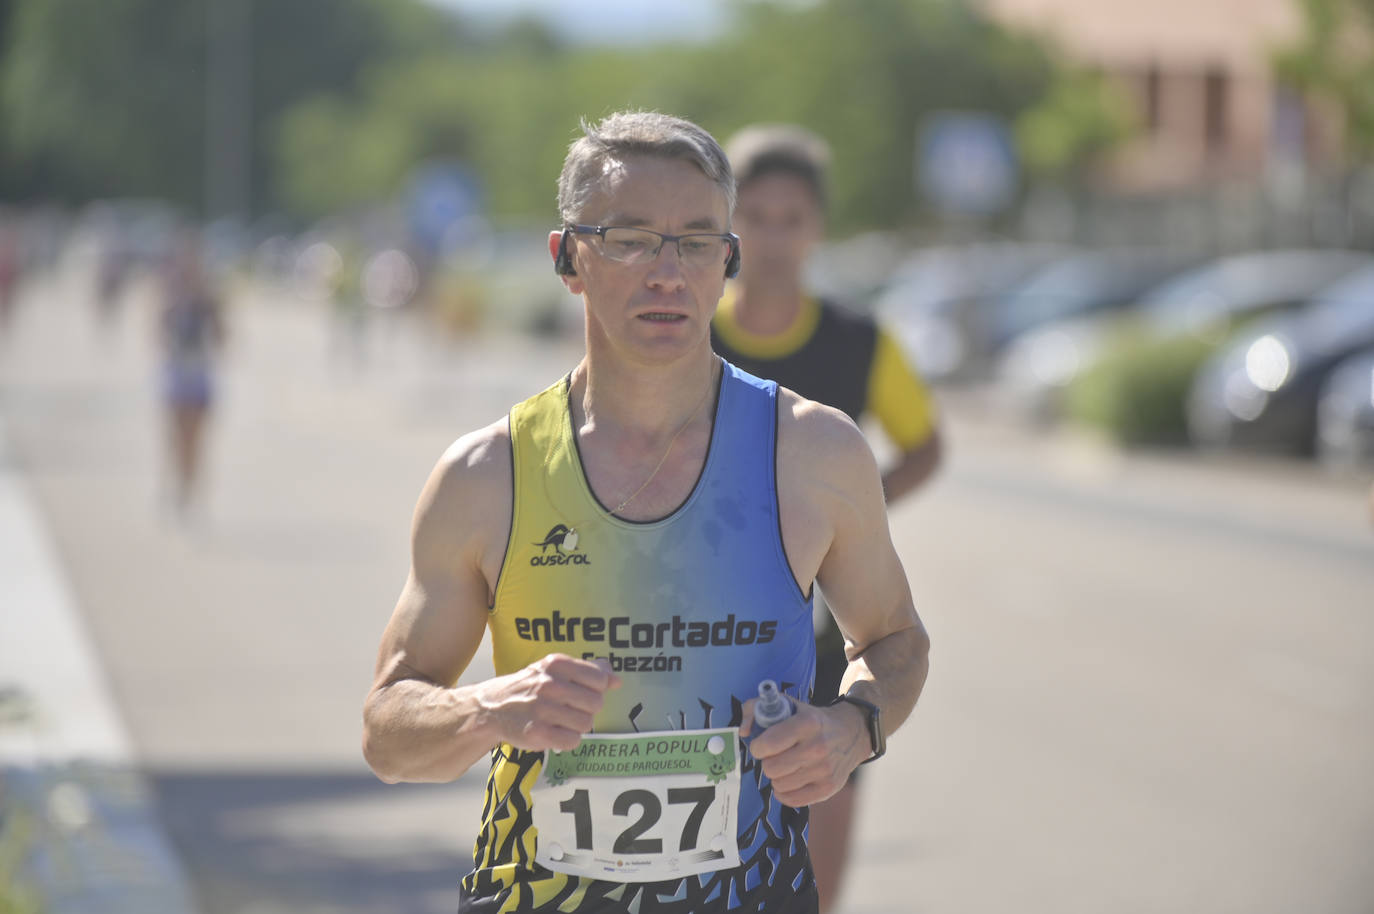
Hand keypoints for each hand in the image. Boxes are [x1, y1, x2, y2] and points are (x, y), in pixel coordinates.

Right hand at [478, 654, 620, 751]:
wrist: (492, 707)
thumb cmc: (530, 687)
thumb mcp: (554, 670)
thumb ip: (587, 671)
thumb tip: (616, 679)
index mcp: (556, 664)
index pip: (599, 678)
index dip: (596, 689)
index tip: (583, 692)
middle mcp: (549, 685)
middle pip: (596, 703)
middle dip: (587, 709)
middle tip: (570, 709)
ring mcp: (542, 709)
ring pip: (586, 723)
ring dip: (577, 726)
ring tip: (561, 721)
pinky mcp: (537, 733)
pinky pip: (572, 741)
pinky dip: (567, 740)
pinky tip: (555, 733)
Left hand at [740, 697, 868, 806]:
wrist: (852, 733)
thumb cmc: (813, 719)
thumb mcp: (788, 704)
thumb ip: (756, 709)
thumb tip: (743, 731)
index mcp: (806, 723)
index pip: (768, 744)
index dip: (758, 747)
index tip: (762, 745)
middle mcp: (817, 747)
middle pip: (771, 768)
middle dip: (767, 762)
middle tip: (775, 756)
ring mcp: (824, 770)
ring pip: (779, 785)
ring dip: (777, 777)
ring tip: (786, 766)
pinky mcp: (828, 788)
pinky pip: (792, 800)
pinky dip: (785, 793)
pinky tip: (790, 780)